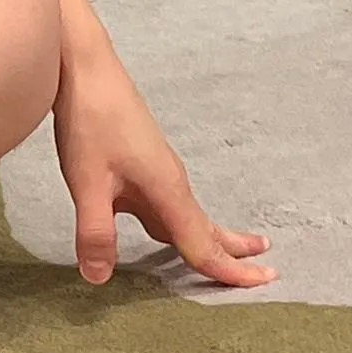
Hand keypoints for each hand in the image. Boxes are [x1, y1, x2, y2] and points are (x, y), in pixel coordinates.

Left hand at [53, 54, 274, 287]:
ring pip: (188, 213)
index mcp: (167, 190)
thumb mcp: (86, 182)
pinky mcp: (142, 159)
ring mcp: (158, 168)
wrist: (85, 67)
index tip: (263, 285)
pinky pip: (169, 202)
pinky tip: (164, 225)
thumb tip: (100, 279)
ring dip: (210, 235)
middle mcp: (171, 180)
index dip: (228, 270)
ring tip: (235, 249)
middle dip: (233, 251)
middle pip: (206, 227)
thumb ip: (95, 231)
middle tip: (266, 270)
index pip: (201, 242)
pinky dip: (181, 221)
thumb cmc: (89, 121)